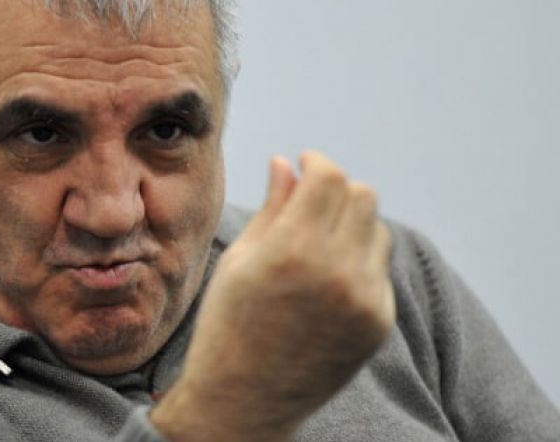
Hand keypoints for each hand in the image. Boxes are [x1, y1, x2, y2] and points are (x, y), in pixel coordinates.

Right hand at [152, 151, 394, 440]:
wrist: (245, 400)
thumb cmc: (227, 325)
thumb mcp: (239, 260)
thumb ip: (272, 207)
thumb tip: (286, 163)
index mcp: (292, 250)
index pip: (329, 177)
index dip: (317, 162)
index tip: (305, 164)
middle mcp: (336, 271)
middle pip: (361, 195)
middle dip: (335, 190)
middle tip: (310, 203)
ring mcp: (364, 300)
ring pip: (376, 229)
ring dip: (351, 224)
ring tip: (315, 247)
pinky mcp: (378, 323)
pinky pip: (379, 269)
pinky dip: (358, 262)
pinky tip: (325, 282)